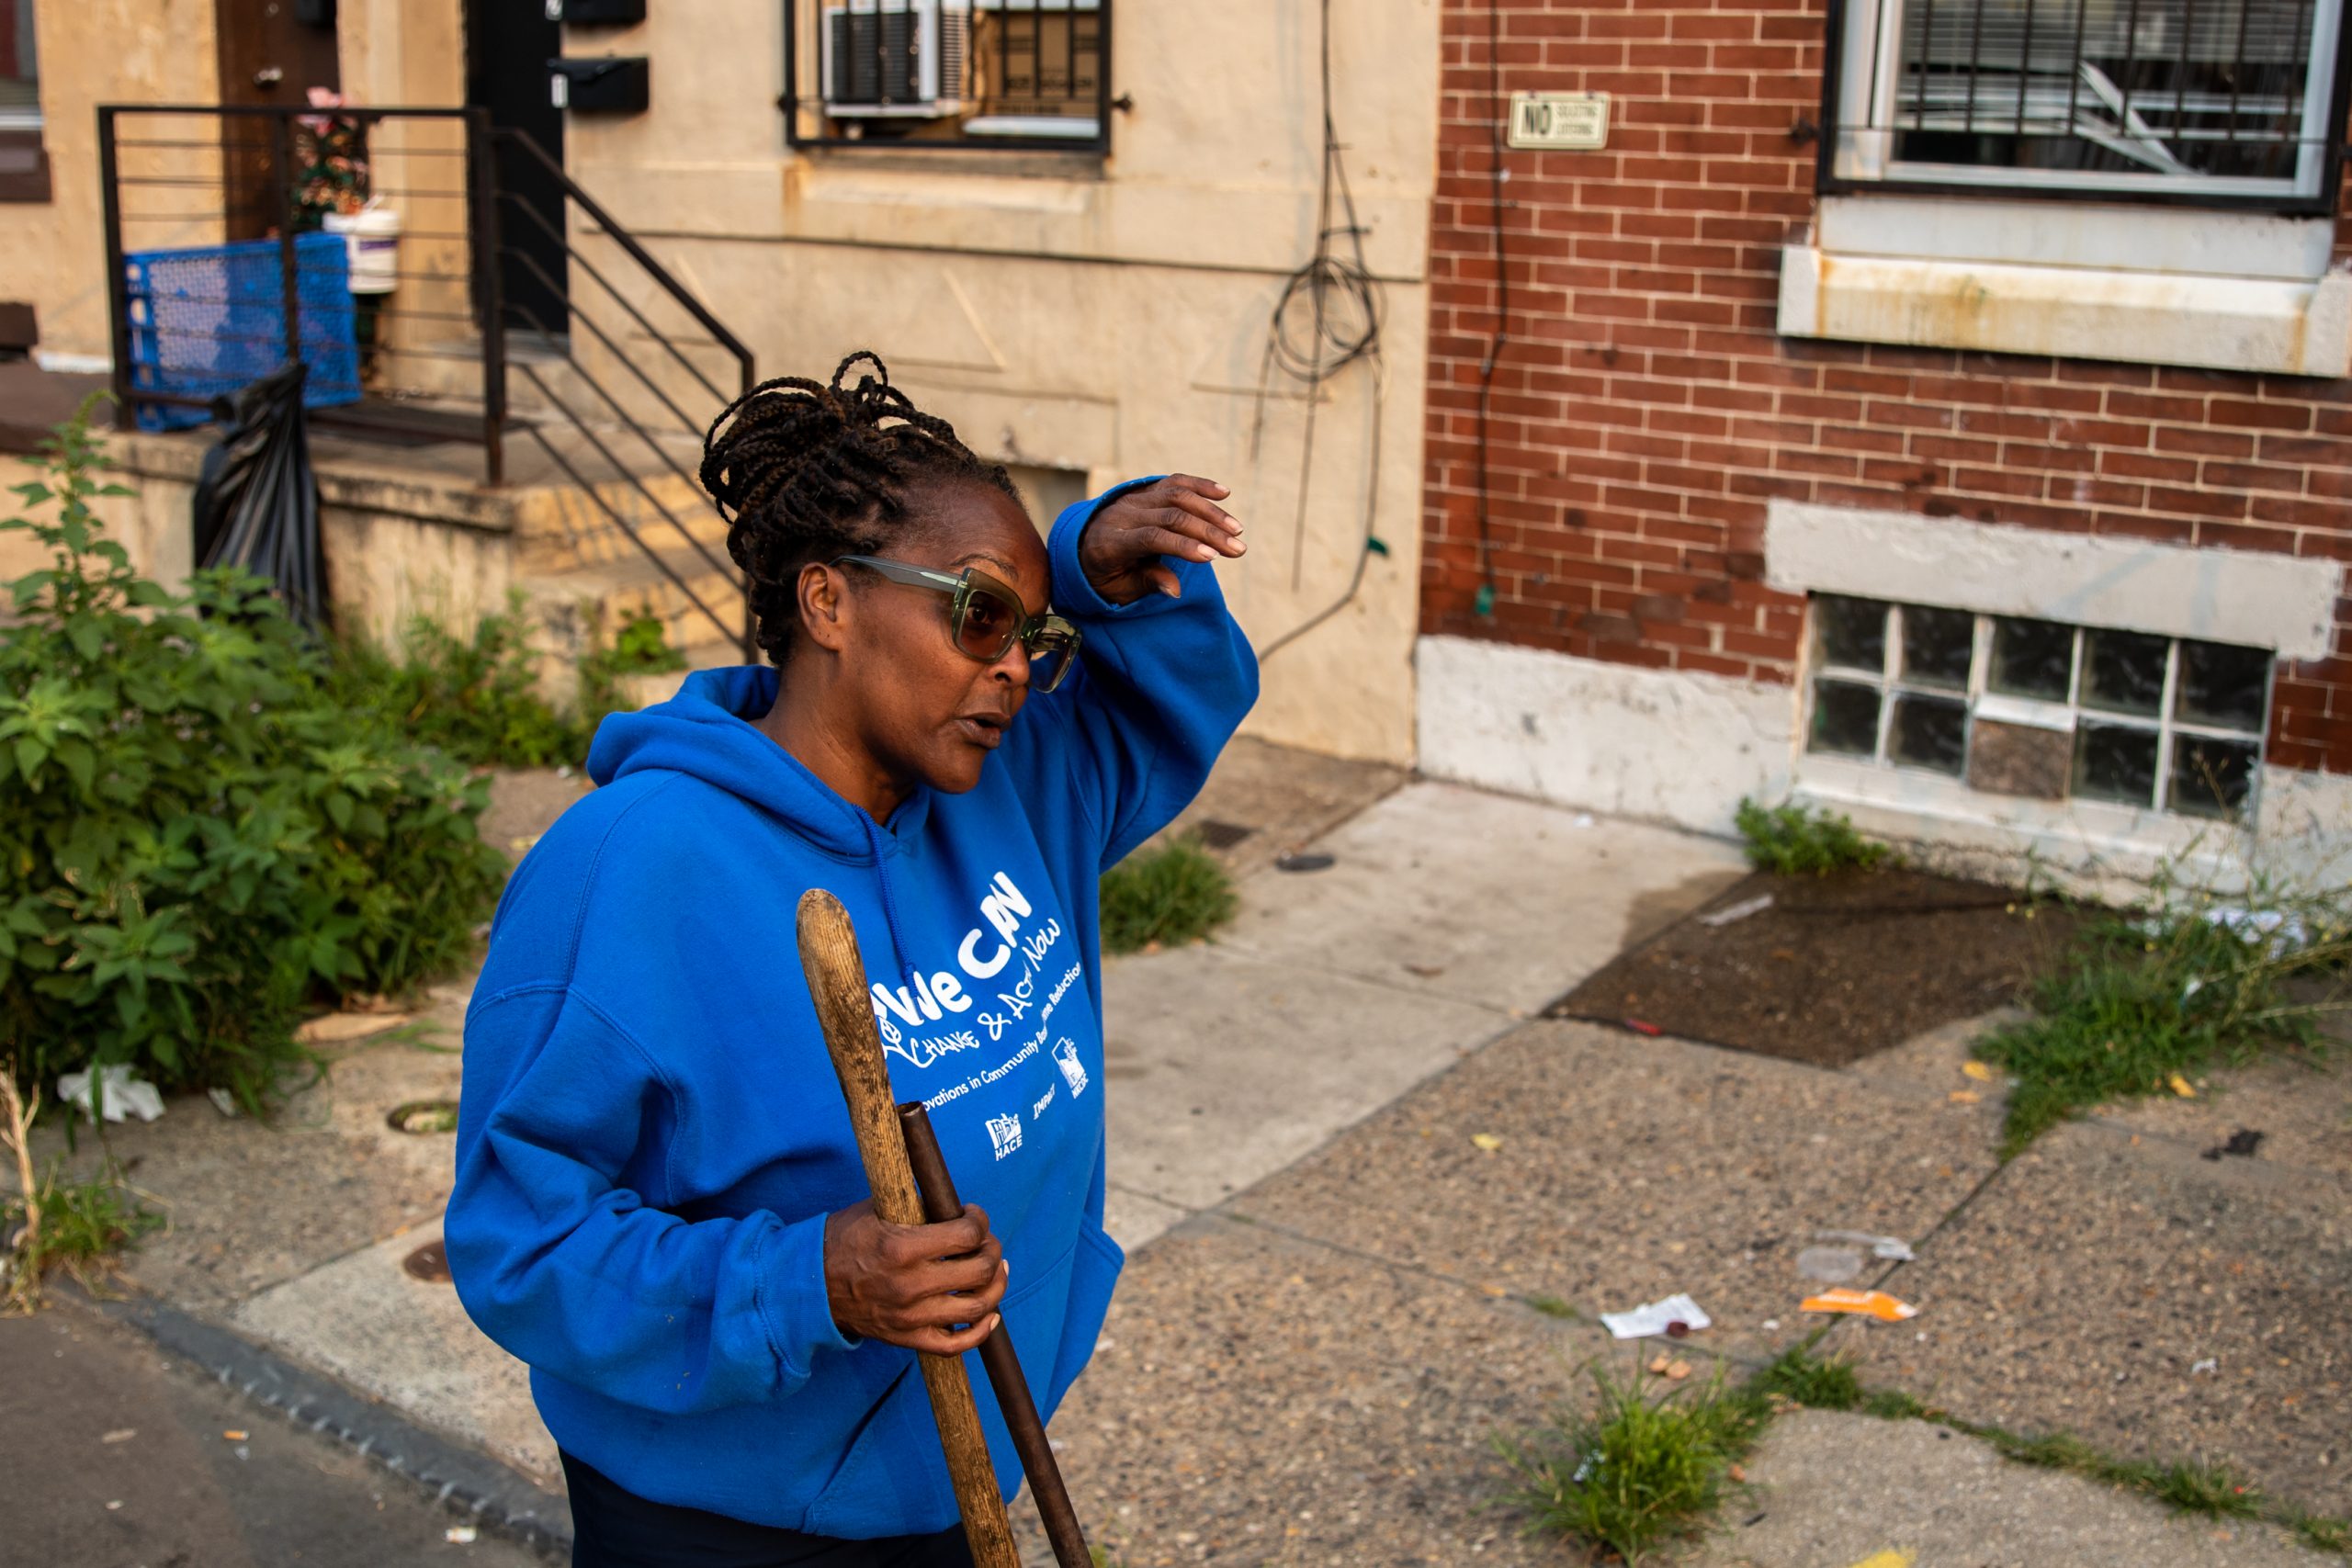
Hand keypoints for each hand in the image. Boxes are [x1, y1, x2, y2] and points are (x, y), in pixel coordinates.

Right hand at [823, 1200, 1007, 1354]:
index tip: (973, 1215)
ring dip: (996, 1285)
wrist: (807, 1286)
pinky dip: (980, 1332)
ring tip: (995, 1270)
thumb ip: (914, 1207)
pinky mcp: (906, 1338)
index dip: (979, 1220)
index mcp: (902, 1248)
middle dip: (992, 1249)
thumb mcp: (874, 1211)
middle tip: (986, 1241)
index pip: (966, 1234)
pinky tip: (990, 1314)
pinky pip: (955, 1345)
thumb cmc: (842, 1241)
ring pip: (977, 1307)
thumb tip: (952, 1205)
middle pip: (980, 1270)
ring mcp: (910, 1317)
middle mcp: (910, 1285)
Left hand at [1077, 475, 1245, 604]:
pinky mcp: (1145, 490)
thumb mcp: (1117, 589)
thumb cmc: (1103, 575)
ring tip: (1237, 529)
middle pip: (1171, 516)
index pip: (1151, 537)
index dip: (1183, 545)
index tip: (1212, 556)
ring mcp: (1134, 498)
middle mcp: (1122, 514)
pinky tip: (1225, 493)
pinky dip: (1200, 485)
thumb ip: (1145, 583)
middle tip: (1238, 548)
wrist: (1079, 545)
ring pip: (1177, 496)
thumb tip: (1175, 589)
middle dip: (1208, 532)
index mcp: (1110, 543)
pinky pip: (1174, 482)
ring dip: (1210, 512)